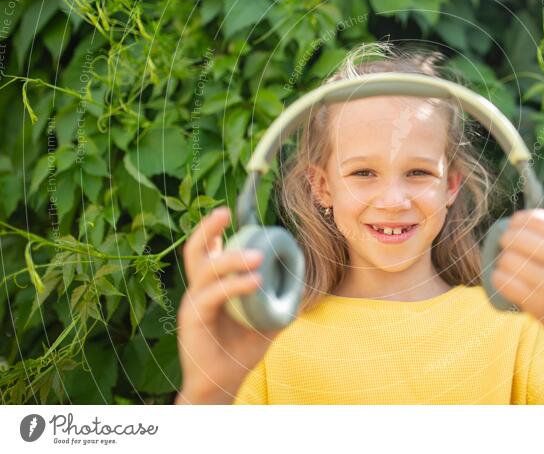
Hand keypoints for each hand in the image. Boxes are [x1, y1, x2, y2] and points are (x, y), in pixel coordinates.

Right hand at [175, 207, 282, 403]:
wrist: (223, 384)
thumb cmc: (241, 348)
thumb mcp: (268, 317)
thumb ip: (279, 296)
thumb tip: (303, 276)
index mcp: (214, 283)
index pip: (211, 247)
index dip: (215, 226)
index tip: (230, 207)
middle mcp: (200, 288)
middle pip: (196, 249)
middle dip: (208, 227)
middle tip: (226, 211)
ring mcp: (194, 302)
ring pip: (206, 270)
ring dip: (232, 258)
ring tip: (259, 256)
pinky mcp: (193, 319)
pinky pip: (212, 296)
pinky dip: (235, 285)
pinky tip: (256, 282)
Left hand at [491, 181, 543, 346]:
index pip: (536, 219)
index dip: (519, 219)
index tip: (517, 226)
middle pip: (517, 237)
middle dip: (507, 238)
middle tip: (509, 244)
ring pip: (508, 259)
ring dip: (502, 260)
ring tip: (510, 263)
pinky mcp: (539, 306)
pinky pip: (503, 281)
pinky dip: (498, 277)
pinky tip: (506, 277)